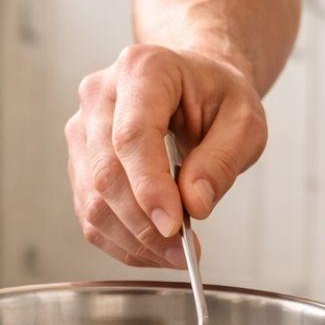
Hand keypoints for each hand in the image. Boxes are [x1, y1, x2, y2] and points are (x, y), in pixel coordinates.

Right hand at [64, 44, 267, 266]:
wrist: (193, 84)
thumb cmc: (218, 96)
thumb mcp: (245, 120)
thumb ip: (223, 160)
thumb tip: (194, 205)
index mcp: (142, 69)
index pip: (132, 136)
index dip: (149, 187)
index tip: (174, 226)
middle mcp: (100, 95)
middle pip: (106, 173)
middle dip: (143, 224)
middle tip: (182, 252)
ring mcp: (82, 128)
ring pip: (92, 199)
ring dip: (132, 239)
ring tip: (174, 254)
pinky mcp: (79, 160)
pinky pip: (89, 212)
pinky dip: (121, 240)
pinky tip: (153, 248)